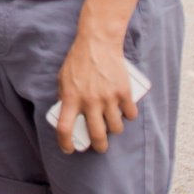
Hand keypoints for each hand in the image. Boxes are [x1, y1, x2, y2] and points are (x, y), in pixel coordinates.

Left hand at [54, 33, 136, 153]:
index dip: (65, 143)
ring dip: (114, 130)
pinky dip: (129, 116)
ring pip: (116, 127)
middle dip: (99, 146)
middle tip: (99, 147)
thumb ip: (65, 97)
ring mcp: (108, 98)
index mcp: (71, 98)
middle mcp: (90, 101)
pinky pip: (130, 114)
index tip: (69, 149)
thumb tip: (68, 115)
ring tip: (112, 126)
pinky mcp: (124, 93)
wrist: (98, 43)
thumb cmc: (78, 61)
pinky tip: (125, 113)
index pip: (65, 128)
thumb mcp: (63, 79)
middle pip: (97, 135)